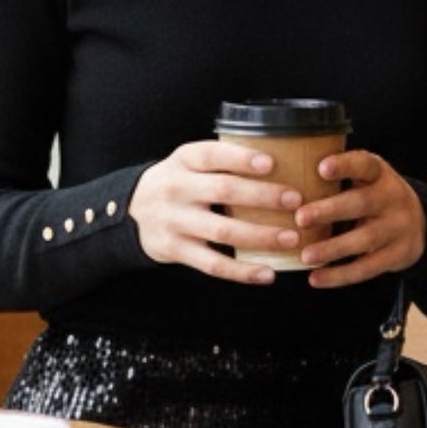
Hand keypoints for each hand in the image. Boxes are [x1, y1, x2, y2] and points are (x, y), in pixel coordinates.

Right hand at [130, 140, 304, 283]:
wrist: (130, 212)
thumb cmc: (178, 184)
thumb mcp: (189, 163)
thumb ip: (222, 161)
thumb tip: (284, 159)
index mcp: (183, 160)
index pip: (213, 154)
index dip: (241, 158)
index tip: (271, 163)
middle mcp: (176, 189)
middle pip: (223, 191)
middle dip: (262, 196)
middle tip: (296, 200)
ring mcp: (174, 221)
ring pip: (222, 231)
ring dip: (260, 236)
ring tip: (291, 238)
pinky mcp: (175, 250)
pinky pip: (213, 264)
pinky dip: (242, 271)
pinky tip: (267, 273)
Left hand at [294, 149, 426, 288]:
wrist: (417, 223)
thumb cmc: (373, 197)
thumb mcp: (364, 179)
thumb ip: (337, 178)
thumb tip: (284, 181)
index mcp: (379, 174)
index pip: (364, 164)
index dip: (344, 165)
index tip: (321, 167)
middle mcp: (392, 198)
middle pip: (361, 203)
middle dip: (330, 210)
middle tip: (300, 218)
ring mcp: (398, 228)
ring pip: (365, 240)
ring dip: (333, 248)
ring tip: (305, 256)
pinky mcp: (398, 255)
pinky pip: (367, 268)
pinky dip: (340, 275)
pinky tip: (316, 278)